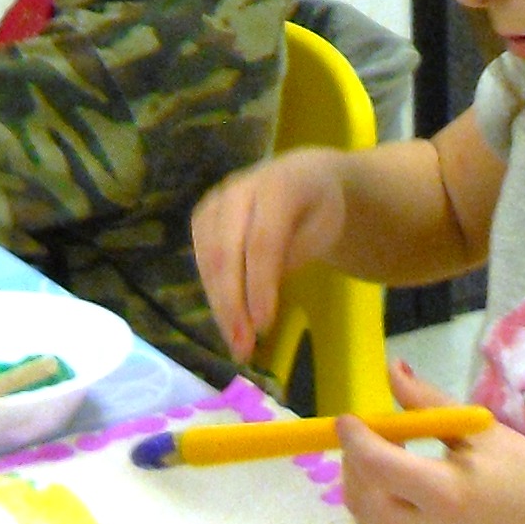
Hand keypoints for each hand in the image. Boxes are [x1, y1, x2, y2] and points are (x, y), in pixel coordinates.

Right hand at [191, 148, 348, 362]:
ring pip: (208, 258)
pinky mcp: (202, 217)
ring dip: (219, 304)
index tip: (265, 326)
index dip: (260, 285)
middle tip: (242, 346)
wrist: (303, 177)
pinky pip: (201, 258)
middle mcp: (237, 188)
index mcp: (277, 185)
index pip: (262, 241)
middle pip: (226, 251)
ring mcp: (215, 201)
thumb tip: (259, 298)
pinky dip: (213, 293)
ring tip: (235, 343)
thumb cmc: (318, 209)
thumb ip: (293, 257)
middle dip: (232, 303)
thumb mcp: (323, 230)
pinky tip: (228, 320)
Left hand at [339, 360, 524, 523]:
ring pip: (367, 520)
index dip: (354, 440)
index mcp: (446, 495)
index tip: (348, 420)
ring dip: (363, 486)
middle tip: (367, 438)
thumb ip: (427, 403)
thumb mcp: (479, 430)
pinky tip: (400, 491)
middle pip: (362, 497)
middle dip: (353, 463)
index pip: (376, 466)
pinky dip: (379, 511)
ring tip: (384, 460)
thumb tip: (391, 369)